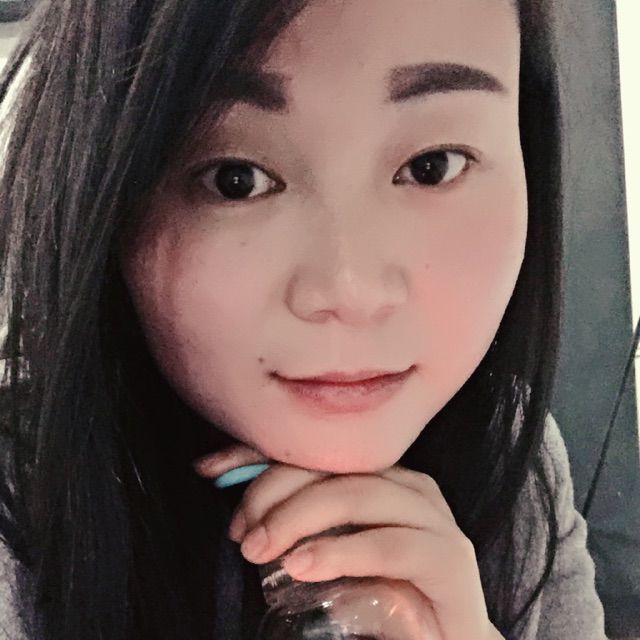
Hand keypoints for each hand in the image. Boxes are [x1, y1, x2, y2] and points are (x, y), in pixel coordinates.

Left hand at [194, 445, 504, 639]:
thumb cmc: (381, 596)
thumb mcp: (326, 550)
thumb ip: (295, 522)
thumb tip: (232, 498)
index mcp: (381, 475)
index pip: (315, 447)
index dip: (258, 451)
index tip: (209, 468)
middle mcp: (408, 485)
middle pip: (333, 465)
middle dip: (274, 491)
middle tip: (242, 532)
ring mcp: (433, 519)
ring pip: (357, 494)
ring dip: (299, 518)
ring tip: (260, 550)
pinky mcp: (449, 560)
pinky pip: (388, 545)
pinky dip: (339, 552)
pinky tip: (302, 566)